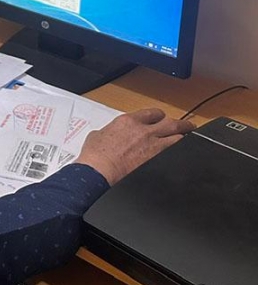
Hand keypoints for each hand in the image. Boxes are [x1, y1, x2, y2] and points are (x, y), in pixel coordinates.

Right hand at [75, 108, 194, 184]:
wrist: (99, 171)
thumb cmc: (95, 156)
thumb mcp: (97, 135)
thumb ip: (110, 131)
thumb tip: (110, 134)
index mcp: (128, 122)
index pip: (151, 113)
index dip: (159, 116)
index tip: (161, 119)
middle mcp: (144, 131)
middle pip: (170, 122)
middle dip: (181, 124)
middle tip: (188, 126)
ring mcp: (154, 147)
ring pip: (178, 138)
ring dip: (183, 139)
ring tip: (190, 140)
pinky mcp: (158, 162)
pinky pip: (175, 155)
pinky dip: (180, 154)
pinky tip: (183, 157)